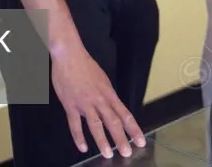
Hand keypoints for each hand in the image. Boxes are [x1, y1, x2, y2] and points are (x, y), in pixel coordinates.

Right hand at [51, 43, 145, 157]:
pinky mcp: (70, 105)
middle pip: (113, 122)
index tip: (140, 140)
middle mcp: (100, 100)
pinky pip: (74, 124)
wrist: (70, 56)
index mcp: (109, 93)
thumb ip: (107, 96)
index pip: (125, 114)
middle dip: (121, 139)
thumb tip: (112, 108)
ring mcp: (85, 103)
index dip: (133, 128)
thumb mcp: (103, 80)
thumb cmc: (86, 66)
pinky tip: (83, 147)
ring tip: (108, 154)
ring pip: (96, 125)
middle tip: (127, 152)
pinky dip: (78, 137)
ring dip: (102, 141)